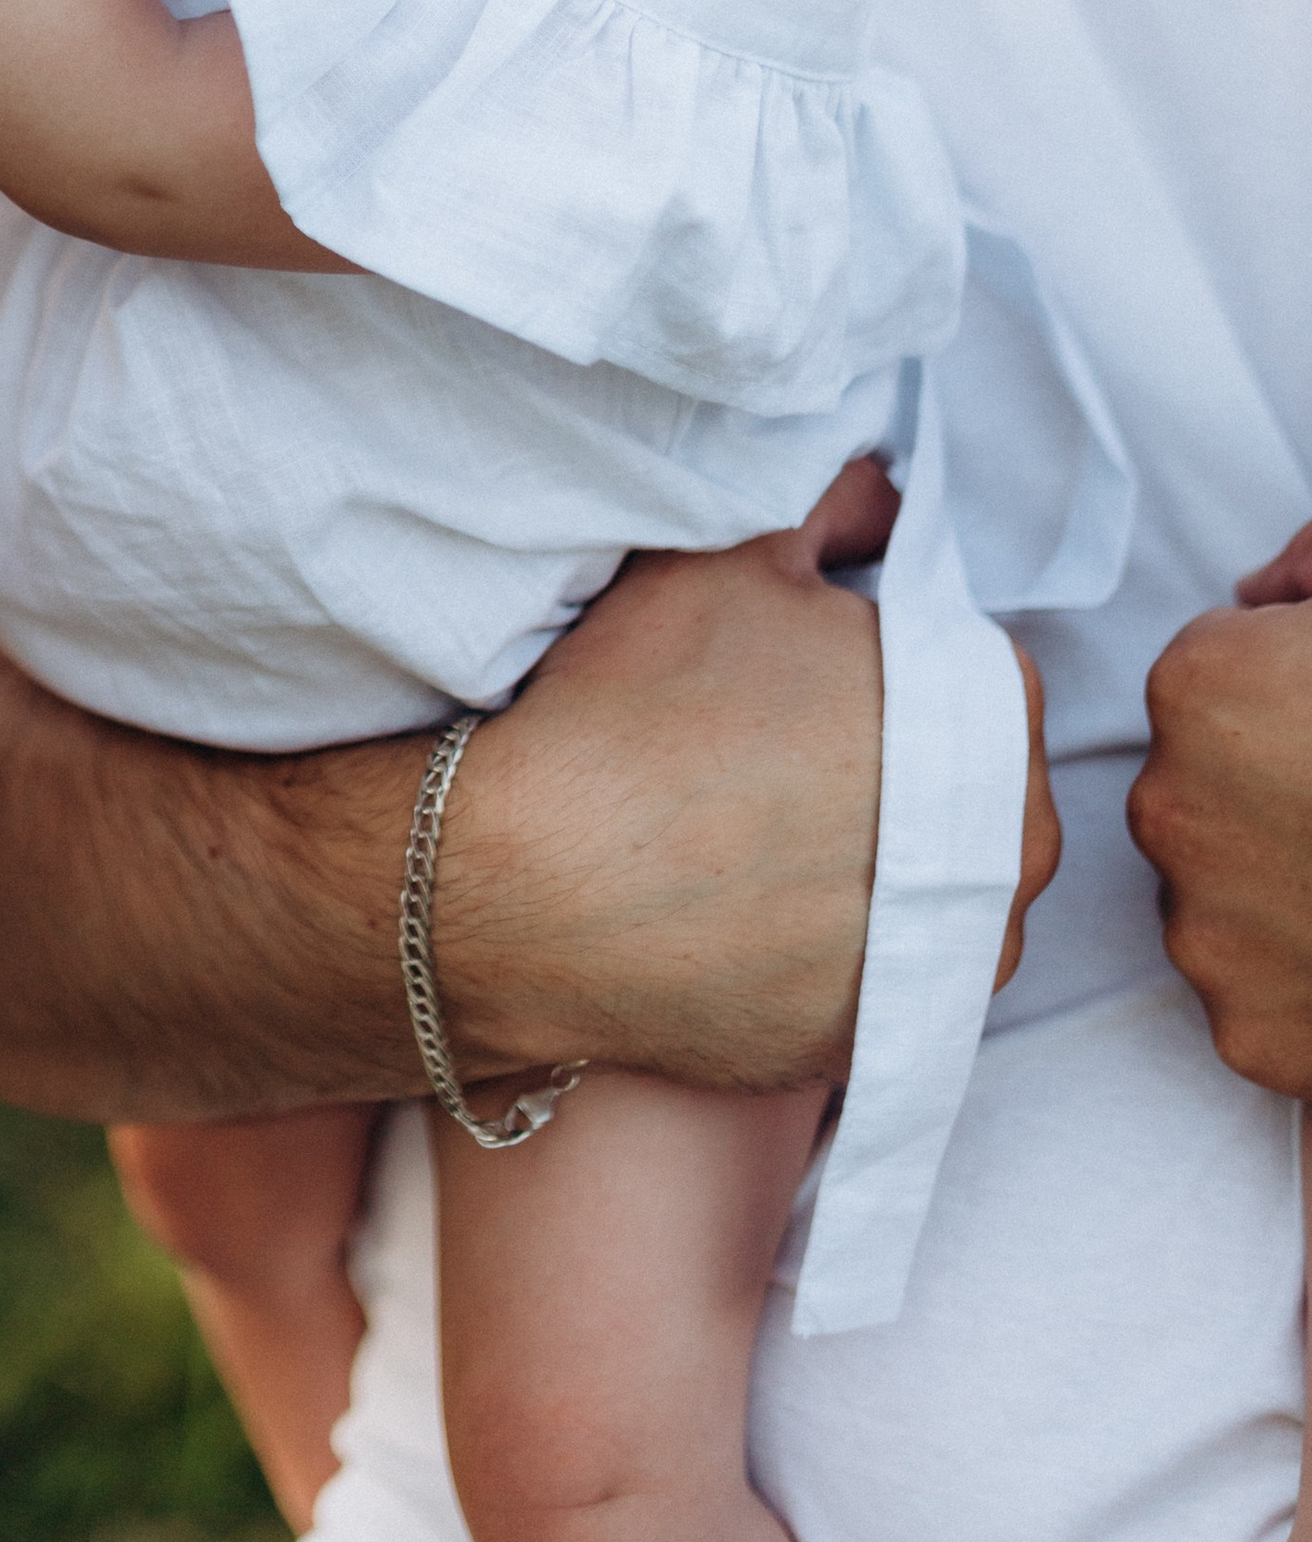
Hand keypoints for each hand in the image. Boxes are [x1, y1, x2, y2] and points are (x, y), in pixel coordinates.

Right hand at [444, 476, 1058, 1087]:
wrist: (532, 883)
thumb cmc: (640, 705)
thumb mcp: (738, 553)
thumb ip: (839, 504)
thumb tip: (885, 496)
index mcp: (991, 716)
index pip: (979, 686)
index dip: (892, 680)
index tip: (816, 692)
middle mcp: (1008, 851)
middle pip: (977, 800)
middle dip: (902, 782)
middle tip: (783, 770)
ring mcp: (947, 962)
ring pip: (939, 901)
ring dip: (881, 875)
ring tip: (765, 849)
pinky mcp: (878, 1045)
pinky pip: (876, 985)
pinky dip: (832, 957)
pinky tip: (752, 920)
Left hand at [1130, 588, 1311, 1092]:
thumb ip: (1307, 569)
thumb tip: (1260, 594)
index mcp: (1200, 689)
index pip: (1213, 681)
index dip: (1287, 694)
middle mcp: (1168, 808)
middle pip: (1204, 792)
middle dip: (1269, 794)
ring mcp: (1205, 930)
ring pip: (1222, 896)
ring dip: (1281, 890)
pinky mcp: (1248, 1031)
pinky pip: (1257, 999)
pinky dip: (1306, 989)